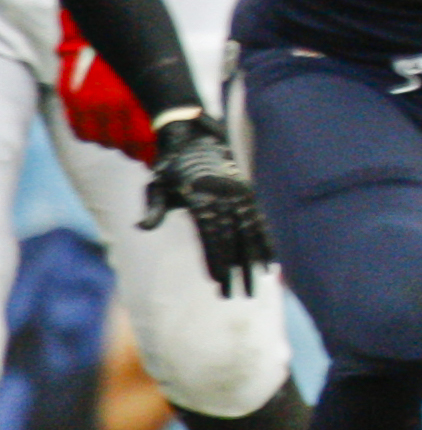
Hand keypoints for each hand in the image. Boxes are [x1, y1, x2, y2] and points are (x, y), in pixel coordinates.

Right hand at [54, 12, 154, 161]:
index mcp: (140, 101)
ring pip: (105, 142)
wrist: (105, 19)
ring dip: (114, 141)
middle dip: (135, 149)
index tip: (156, 157)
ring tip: (120, 129)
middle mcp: (113, 105)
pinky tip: (100, 126)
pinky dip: (92, 134)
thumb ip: (166, 104)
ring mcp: (89, 104)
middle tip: (139, 144)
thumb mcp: (161, 75)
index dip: (153, 154)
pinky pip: (82, 133)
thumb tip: (180, 130)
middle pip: (126, 147)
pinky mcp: (71, 99)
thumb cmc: (141, 48)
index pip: (148, 144)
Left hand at [141, 113, 274, 296]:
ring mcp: (239, 194)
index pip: (211, 236)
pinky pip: (260, 221)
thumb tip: (141, 227)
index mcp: (202, 197)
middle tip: (239, 295)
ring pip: (250, 233)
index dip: (215, 260)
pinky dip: (266, 241)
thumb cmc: (170, 166)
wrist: (192, 135)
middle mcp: (225, 197)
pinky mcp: (248, 193)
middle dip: (237, 270)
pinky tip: (272, 261)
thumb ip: (155, 209)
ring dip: (255, 260)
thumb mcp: (157, 185)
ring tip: (258, 283)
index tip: (219, 282)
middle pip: (233, 240)